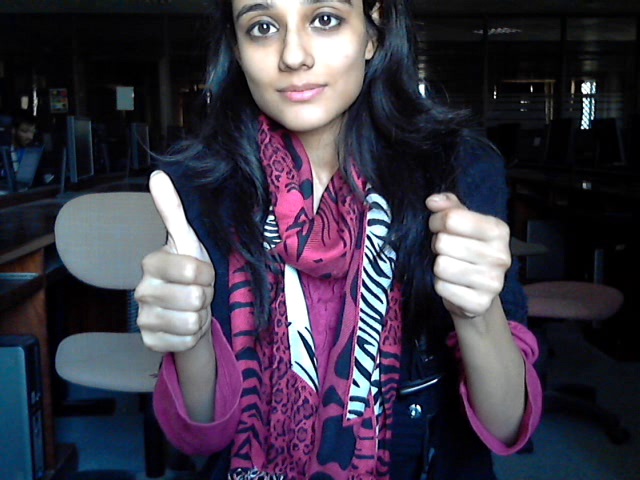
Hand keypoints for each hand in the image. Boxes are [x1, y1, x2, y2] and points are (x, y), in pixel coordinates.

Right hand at [135, 170, 215, 352]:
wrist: (190, 309)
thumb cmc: (191, 273)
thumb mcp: (188, 240)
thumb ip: (173, 210)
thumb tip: (157, 174)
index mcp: (151, 263)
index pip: (195, 270)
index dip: (207, 273)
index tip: (201, 272)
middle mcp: (141, 291)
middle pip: (195, 298)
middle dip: (205, 296)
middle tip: (198, 292)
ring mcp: (143, 318)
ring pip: (191, 322)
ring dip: (200, 316)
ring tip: (193, 309)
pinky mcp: (150, 342)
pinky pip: (185, 341)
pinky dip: (193, 335)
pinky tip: (186, 327)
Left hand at [426, 193, 510, 320]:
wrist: (477, 293)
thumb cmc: (466, 251)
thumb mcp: (462, 223)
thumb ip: (449, 206)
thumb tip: (432, 201)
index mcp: (499, 230)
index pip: (452, 218)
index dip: (436, 222)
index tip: (439, 228)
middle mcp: (501, 256)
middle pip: (443, 243)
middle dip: (437, 246)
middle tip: (446, 251)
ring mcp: (493, 283)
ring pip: (441, 266)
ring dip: (438, 267)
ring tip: (449, 267)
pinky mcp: (480, 304)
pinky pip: (442, 287)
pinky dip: (440, 286)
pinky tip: (452, 284)